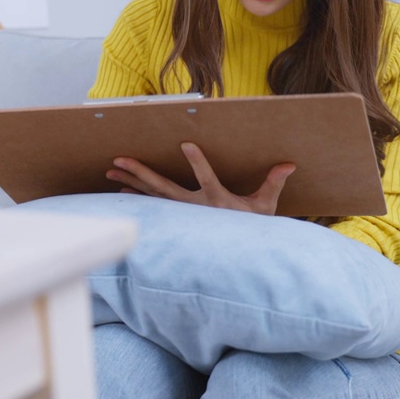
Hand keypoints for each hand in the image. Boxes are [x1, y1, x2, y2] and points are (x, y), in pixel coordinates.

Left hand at [107, 142, 294, 215]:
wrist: (238, 254)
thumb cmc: (252, 227)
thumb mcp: (266, 207)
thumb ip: (274, 183)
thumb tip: (289, 164)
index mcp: (217, 201)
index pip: (207, 178)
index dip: (198, 163)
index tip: (187, 144)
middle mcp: (194, 207)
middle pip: (164, 188)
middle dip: (141, 172)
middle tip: (119, 159)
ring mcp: (182, 213)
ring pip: (152, 194)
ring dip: (131, 181)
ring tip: (111, 169)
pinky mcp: (176, 216)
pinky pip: (152, 204)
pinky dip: (136, 195)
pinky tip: (120, 187)